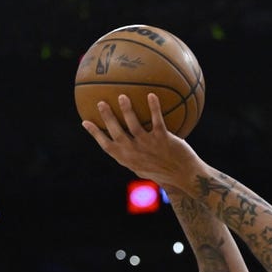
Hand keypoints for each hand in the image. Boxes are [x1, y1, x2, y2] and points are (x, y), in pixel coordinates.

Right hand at [82, 93, 202, 190]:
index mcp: (128, 159)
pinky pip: (157, 121)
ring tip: (122, 96)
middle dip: (108, 118)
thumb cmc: (164, 171)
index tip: (85, 121)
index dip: (96, 134)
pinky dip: (154, 108)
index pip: (107, 146)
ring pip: (135, 126)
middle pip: (117, 133)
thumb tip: (122, 147)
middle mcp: (136, 153)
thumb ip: (132, 157)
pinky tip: (152, 95)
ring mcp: (149, 146)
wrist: (185, 176)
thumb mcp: (143, 168)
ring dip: (127, 111)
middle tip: (101, 102)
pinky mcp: (164, 140)